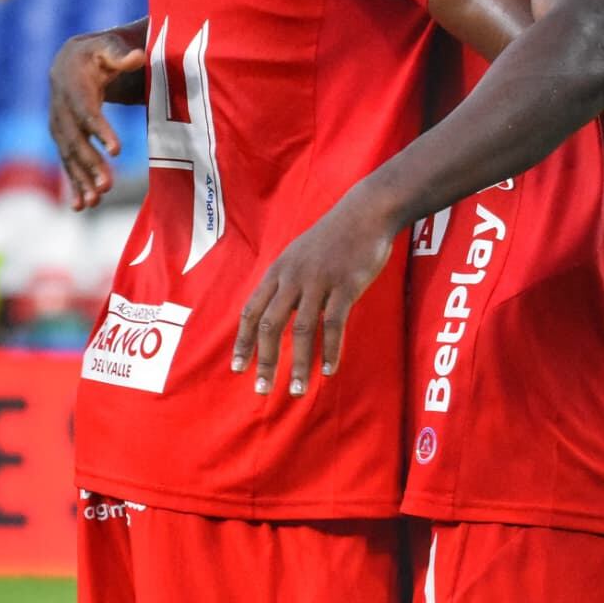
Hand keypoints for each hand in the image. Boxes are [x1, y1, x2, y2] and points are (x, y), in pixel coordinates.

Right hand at [49, 32, 145, 209]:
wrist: (71, 61)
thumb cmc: (98, 53)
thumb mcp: (109, 46)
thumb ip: (122, 53)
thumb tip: (138, 56)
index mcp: (72, 84)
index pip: (86, 111)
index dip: (99, 130)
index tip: (117, 150)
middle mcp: (60, 108)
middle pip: (75, 139)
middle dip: (90, 163)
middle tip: (107, 185)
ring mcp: (59, 125)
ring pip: (69, 156)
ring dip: (81, 179)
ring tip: (96, 201)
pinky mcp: (63, 138)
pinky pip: (68, 162)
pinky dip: (74, 183)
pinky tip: (81, 206)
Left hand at [231, 184, 397, 396]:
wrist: (365, 212)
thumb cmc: (334, 237)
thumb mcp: (299, 254)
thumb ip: (286, 281)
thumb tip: (275, 312)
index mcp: (279, 271)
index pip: (252, 310)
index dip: (242, 341)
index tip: (238, 368)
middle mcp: (293, 277)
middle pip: (270, 325)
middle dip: (264, 360)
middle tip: (262, 389)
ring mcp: (318, 281)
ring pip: (301, 329)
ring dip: (298, 363)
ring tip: (297, 389)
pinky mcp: (345, 285)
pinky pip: (334, 323)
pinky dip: (330, 349)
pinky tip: (329, 369)